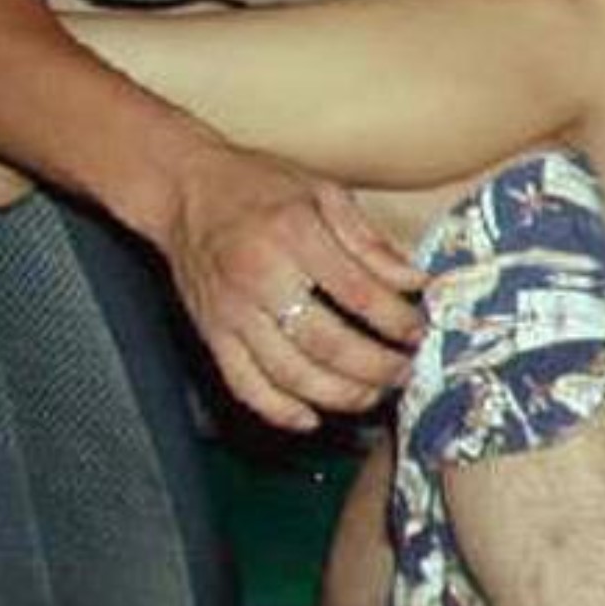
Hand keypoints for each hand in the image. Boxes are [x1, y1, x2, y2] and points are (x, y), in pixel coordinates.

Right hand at [156, 142, 425, 430]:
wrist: (183, 190)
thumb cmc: (259, 187)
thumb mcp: (323, 193)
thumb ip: (370, 242)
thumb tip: (417, 280)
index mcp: (294, 235)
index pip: (358, 293)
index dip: (397, 320)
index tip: (421, 332)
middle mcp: (260, 277)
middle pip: (328, 343)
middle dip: (376, 367)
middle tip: (406, 373)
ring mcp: (232, 312)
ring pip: (290, 374)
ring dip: (340, 395)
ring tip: (374, 395)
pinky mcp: (212, 334)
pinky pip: (245, 386)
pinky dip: (280, 411)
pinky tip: (312, 418)